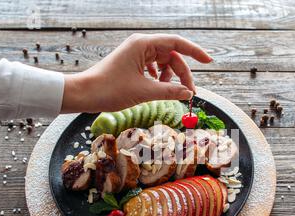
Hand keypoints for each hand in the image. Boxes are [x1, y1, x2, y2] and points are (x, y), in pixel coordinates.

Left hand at [61, 33, 212, 113]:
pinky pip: (153, 67)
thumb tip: (188, 93)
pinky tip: (158, 88)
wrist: (84, 94)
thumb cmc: (110, 90)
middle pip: (172, 56)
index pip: (177, 43)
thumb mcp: (144, 92)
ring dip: (170, 77)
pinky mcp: (131, 63)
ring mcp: (136, 54)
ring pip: (163, 62)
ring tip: (169, 92)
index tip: (209, 61)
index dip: (195, 52)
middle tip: (189, 93)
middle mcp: (141, 45)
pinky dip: (160, 78)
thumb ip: (170, 91)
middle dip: (182, 74)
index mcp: (144, 45)